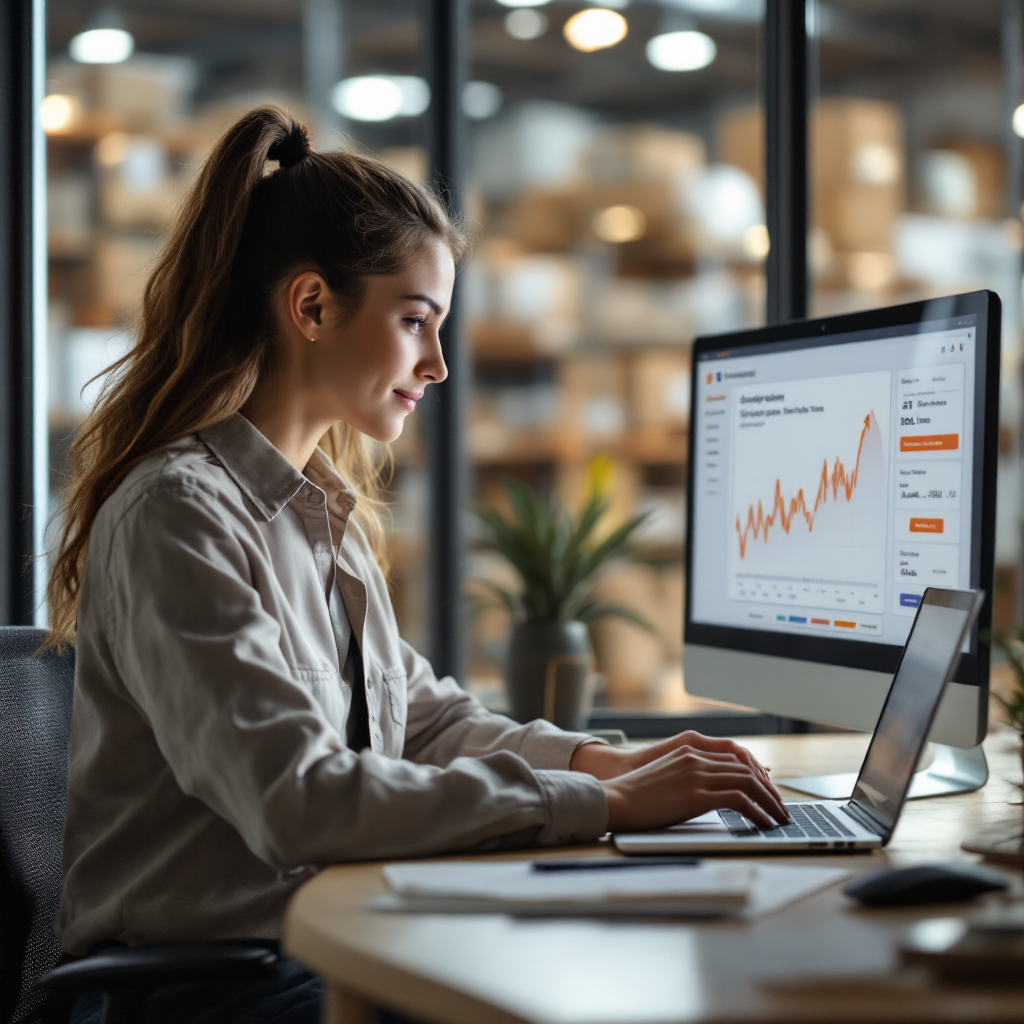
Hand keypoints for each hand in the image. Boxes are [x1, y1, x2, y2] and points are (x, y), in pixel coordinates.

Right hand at [600, 745, 790, 831]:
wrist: (616, 799)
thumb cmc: (636, 795)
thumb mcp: (666, 775)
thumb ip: (688, 776)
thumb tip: (710, 793)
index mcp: (689, 750)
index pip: (735, 758)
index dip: (757, 776)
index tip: (767, 792)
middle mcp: (696, 758)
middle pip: (747, 769)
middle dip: (769, 790)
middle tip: (780, 808)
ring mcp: (697, 775)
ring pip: (749, 783)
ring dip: (769, 802)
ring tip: (779, 818)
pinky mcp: (697, 795)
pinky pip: (740, 800)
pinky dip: (757, 812)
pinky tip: (764, 824)